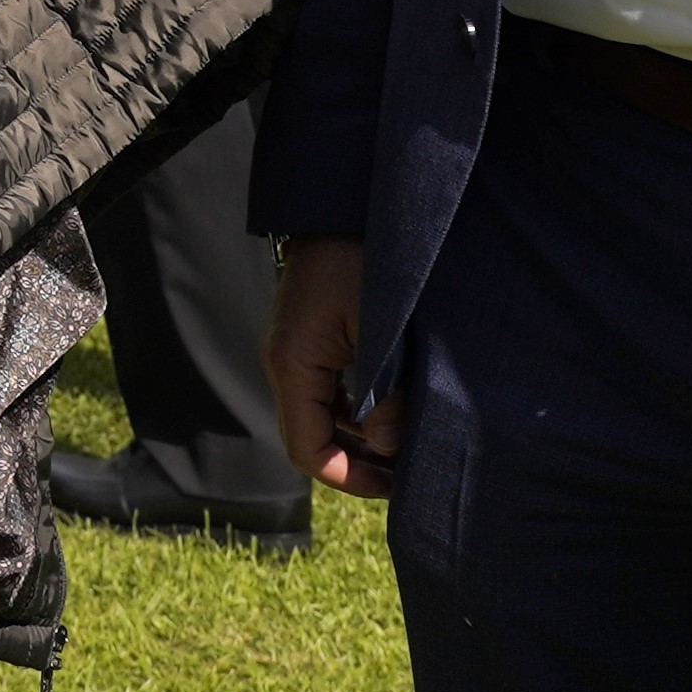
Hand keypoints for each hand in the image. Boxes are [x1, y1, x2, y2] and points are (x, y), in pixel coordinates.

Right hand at [266, 237, 411, 499]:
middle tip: (406, 473)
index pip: (307, 449)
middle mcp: (285, 364)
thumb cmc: (362, 262)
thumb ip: (383, 395)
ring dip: (358, 437)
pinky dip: (355, 411)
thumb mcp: (381, 333)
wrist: (340, 207)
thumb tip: (387, 448)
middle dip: (356, 462)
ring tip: (404, 445)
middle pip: (311, 437)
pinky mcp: (309, 340)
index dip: (347, 477)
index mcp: (292, 366)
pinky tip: (391, 411)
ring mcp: (295, 352)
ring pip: (320, 417)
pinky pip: (326, 392)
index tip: (393, 485)